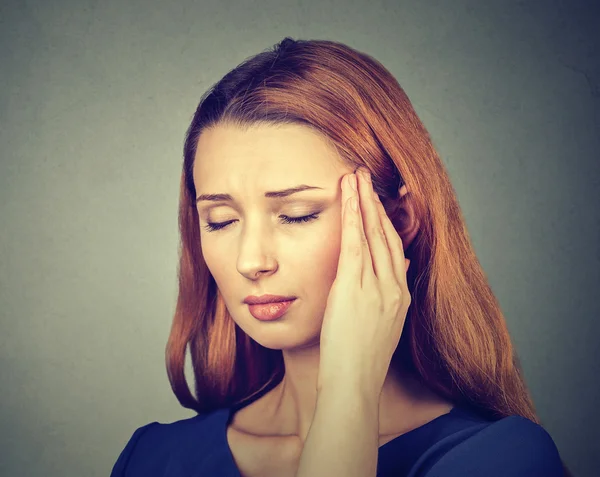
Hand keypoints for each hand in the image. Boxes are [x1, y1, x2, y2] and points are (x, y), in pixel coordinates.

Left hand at [317, 168, 410, 396]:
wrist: (354, 382)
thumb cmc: (361, 358)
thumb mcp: (384, 322)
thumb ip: (390, 292)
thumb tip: (399, 265)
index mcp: (400, 295)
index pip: (394, 247)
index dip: (384, 220)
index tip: (377, 199)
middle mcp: (394, 286)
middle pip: (386, 234)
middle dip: (375, 203)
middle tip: (366, 176)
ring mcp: (377, 287)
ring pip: (372, 233)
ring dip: (363, 201)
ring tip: (356, 176)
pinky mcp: (356, 288)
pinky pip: (355, 244)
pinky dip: (352, 217)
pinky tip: (348, 196)